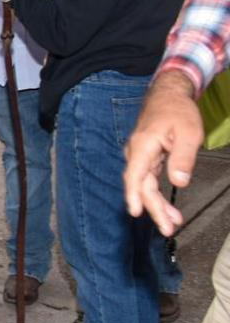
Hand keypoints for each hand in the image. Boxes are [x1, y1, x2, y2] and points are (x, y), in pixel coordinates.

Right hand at [124, 71, 202, 235]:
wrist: (168, 95)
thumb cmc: (177, 111)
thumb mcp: (188, 133)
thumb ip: (182, 157)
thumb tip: (178, 181)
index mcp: (143, 147)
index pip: (135, 176)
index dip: (134, 195)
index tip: (136, 213)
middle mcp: (137, 154)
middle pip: (141, 186)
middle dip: (153, 209)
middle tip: (168, 228)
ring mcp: (140, 157)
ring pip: (145, 185)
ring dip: (156, 205)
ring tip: (172, 222)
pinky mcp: (147, 158)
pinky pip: (148, 180)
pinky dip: (156, 195)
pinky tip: (166, 207)